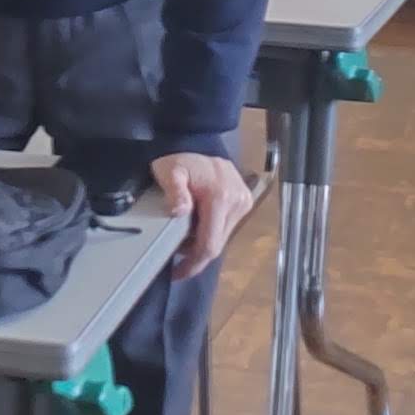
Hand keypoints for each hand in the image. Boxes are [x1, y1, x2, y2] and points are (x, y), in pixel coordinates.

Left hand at [148, 152, 255, 279]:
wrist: (196, 141)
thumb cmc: (178, 159)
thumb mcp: (169, 172)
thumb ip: (175, 192)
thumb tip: (180, 211)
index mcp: (221, 197)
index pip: (210, 243)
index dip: (194, 263)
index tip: (178, 273)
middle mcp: (238, 201)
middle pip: (217, 244)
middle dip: (196, 255)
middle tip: (175, 255)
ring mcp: (244, 202)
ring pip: (222, 238)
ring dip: (203, 243)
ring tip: (183, 236)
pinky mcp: (245, 202)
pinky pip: (226, 227)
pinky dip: (210, 232)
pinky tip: (196, 227)